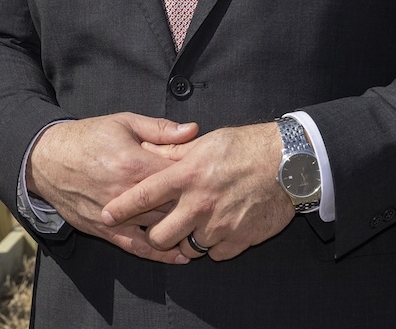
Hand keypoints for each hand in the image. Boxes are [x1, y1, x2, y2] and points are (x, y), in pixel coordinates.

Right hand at [26, 113, 197, 261]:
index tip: (212, 175)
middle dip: (193, 203)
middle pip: (172, 204)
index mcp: (134, 163)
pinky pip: (137, 247)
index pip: (177, 175)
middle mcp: (126, 193)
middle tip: (215, 203)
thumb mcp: (124, 123)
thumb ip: (160, 129)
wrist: (47, 159)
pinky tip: (181, 256)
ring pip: (159, 227)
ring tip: (207, 230)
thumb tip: (193, 131)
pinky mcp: (104, 230)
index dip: (197, 175)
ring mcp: (115, 215)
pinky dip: (160, 254)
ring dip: (182, 229)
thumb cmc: (87, 137)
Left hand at [99, 122, 292, 261]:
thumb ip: (175, 153)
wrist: (289, 164)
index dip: (121, 207)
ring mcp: (219, 226)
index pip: (143, 195)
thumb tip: (148, 155)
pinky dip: (215, 245)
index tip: (106, 215)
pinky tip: (221, 228)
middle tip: (161, 226)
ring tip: (196, 224)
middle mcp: (199, 203)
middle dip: (156, 234)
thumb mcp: (206, 142)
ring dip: (188, 239)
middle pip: (160, 235)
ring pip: (187, 248)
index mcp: (188, 175)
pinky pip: (215, 254)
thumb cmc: (247, 147)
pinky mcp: (238, 241)